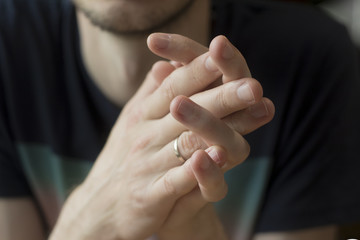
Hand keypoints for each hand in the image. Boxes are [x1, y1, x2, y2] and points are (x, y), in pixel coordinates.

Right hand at [50, 34, 273, 239]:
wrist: (100, 206)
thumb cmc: (124, 157)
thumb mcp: (132, 120)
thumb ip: (151, 94)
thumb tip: (164, 64)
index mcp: (142, 114)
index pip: (173, 85)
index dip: (198, 68)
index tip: (222, 51)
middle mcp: (145, 135)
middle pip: (186, 109)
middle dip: (221, 95)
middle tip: (252, 85)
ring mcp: (147, 165)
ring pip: (186, 142)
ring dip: (215, 127)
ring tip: (248, 112)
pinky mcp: (151, 196)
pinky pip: (177, 181)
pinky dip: (198, 171)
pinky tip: (219, 158)